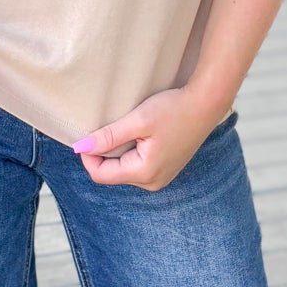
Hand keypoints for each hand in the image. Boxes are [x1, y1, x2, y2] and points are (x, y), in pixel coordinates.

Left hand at [72, 85, 230, 189]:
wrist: (206, 104)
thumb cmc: (174, 109)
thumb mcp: (137, 121)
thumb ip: (108, 137)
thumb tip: (80, 148)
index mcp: (144, 173)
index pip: (100, 175)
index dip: (88, 156)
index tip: (89, 134)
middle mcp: (152, 182)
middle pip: (111, 174)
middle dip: (104, 154)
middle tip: (110, 128)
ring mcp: (161, 177)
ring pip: (123, 170)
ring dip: (117, 152)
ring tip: (127, 130)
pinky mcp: (165, 169)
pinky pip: (137, 166)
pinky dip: (130, 152)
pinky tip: (138, 135)